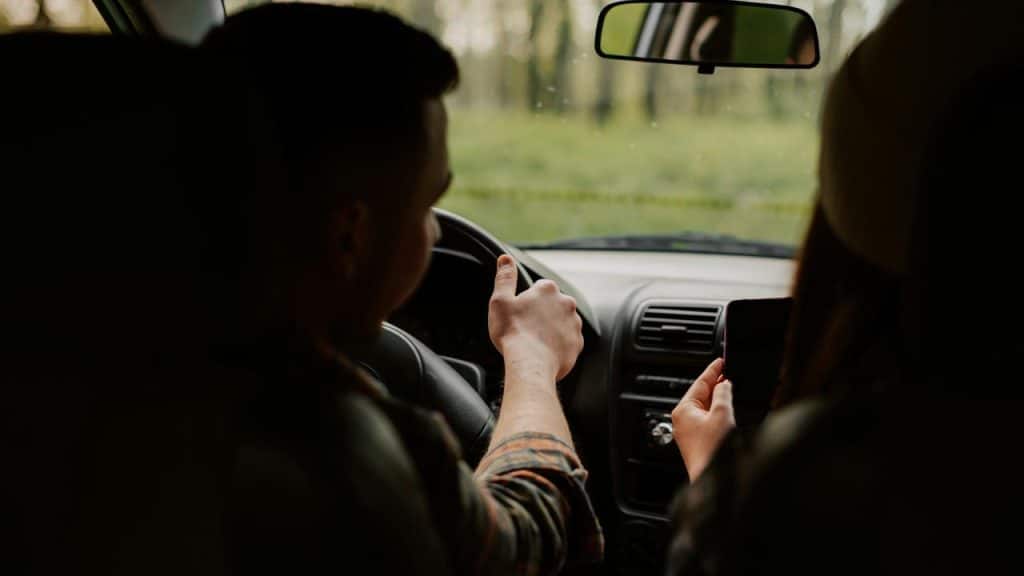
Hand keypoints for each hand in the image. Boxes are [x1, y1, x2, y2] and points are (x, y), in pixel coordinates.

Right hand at [488, 255, 583, 381]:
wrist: (530, 364)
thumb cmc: (513, 333)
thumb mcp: (500, 301)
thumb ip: (505, 277)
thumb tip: (505, 259)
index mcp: (548, 289)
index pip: (540, 288)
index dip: (528, 300)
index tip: (520, 312)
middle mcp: (567, 303)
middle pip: (552, 305)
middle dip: (542, 313)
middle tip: (526, 328)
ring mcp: (574, 324)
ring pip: (561, 323)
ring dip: (551, 329)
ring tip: (534, 342)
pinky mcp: (577, 344)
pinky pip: (567, 342)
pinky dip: (557, 345)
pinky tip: (544, 352)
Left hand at [671, 358, 734, 481]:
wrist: (711, 478)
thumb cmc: (712, 451)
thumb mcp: (722, 414)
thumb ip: (723, 394)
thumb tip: (724, 384)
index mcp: (683, 409)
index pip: (699, 382)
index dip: (712, 370)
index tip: (721, 361)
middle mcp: (682, 419)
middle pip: (700, 394)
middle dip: (715, 384)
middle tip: (728, 373)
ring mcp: (688, 431)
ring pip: (704, 407)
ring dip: (717, 398)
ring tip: (729, 390)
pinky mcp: (696, 440)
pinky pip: (706, 419)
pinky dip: (716, 412)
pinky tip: (726, 411)